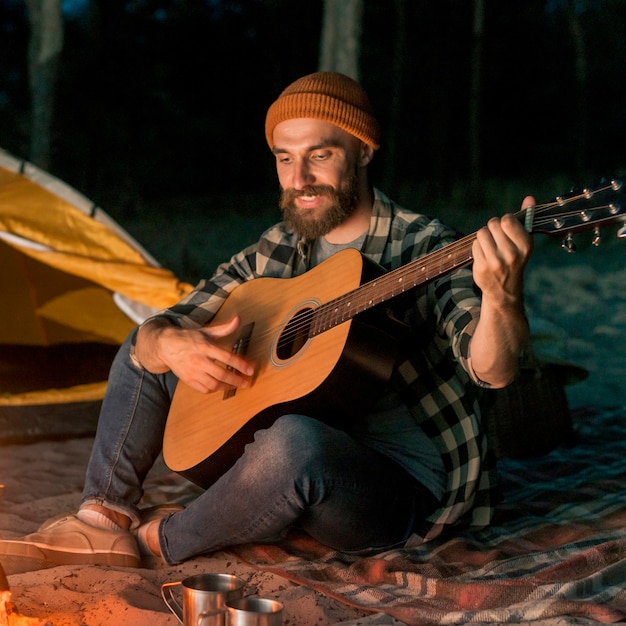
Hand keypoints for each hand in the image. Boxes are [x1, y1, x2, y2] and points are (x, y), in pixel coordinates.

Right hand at [137, 316, 254, 393]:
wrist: (164, 345)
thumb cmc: (188, 337)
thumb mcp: (206, 331)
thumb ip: (223, 328)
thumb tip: (238, 319)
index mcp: (204, 346)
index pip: (227, 357)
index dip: (240, 365)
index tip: (250, 370)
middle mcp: (198, 360)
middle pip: (221, 374)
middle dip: (236, 380)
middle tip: (246, 382)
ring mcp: (192, 371)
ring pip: (213, 384)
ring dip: (227, 386)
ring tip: (236, 385)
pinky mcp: (187, 379)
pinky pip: (203, 389)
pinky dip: (214, 390)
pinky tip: (221, 386)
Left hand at [471, 196, 534, 306]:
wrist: (505, 290)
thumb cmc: (514, 260)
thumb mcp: (523, 241)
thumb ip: (525, 218)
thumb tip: (530, 198)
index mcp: (525, 245)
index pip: (507, 220)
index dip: (504, 221)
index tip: (505, 228)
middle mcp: (512, 254)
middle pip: (492, 224)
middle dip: (492, 227)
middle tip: (496, 238)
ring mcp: (495, 262)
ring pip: (481, 233)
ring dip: (483, 237)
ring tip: (490, 247)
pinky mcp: (482, 267)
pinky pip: (474, 245)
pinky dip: (477, 247)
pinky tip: (484, 255)